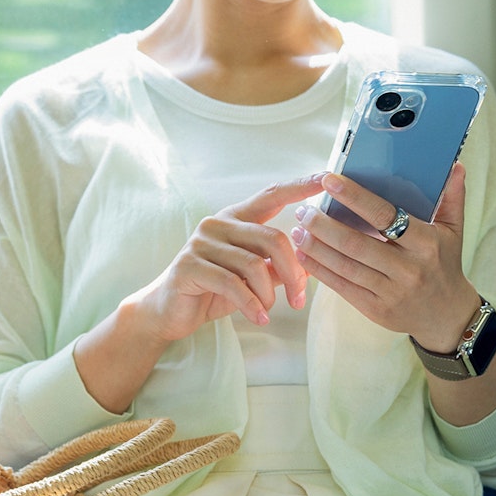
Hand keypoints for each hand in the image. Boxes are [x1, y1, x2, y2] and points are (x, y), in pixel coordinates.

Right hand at [129, 173, 325, 343]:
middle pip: (272, 238)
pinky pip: (232, 284)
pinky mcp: (189, 265)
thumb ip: (275, 266)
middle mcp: (219, 223)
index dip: (300, 187)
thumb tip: (309, 265)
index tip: (325, 177)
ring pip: (254, 265)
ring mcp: (201, 242)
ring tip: (268, 310)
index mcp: (236, 218)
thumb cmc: (213, 290)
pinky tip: (259, 317)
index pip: (272, 195)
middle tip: (299, 298)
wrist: (169, 310)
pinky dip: (251, 305)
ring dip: (269, 294)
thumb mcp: (251, 278)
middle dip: (293, 272)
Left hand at [290, 162, 480, 351]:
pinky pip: (342, 287)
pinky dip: (319, 270)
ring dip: (316, 247)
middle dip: (324, 226)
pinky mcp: (376, 309)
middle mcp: (408, 268)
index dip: (355, 198)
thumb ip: (451, 197)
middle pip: (356, 244)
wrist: (447, 316)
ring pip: (345, 266)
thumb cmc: (445, 264)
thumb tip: (454, 165)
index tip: (330, 180)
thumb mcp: (454, 230)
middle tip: (303, 210)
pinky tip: (303, 255)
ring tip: (298, 229)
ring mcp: (390, 291)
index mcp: (425, 243)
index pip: (385, 216)